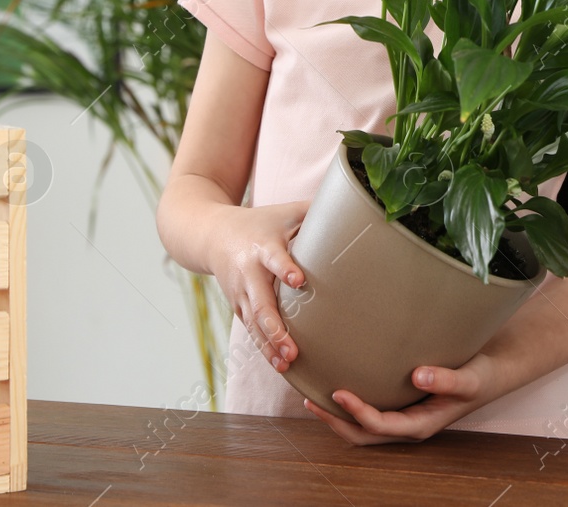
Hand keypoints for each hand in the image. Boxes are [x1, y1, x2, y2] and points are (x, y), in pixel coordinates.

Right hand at [210, 200, 310, 375]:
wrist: (211, 234)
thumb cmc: (261, 221)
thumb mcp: (285, 211)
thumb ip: (317, 209)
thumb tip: (357, 201)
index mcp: (262, 246)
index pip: (274, 258)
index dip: (285, 268)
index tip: (298, 281)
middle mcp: (248, 273)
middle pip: (260, 303)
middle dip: (275, 327)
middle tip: (292, 348)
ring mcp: (240, 294)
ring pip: (254, 324)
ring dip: (269, 345)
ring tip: (287, 364)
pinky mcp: (238, 307)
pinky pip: (251, 331)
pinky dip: (264, 349)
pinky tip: (280, 366)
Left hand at [303, 359, 496, 444]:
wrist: (492, 374)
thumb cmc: (481, 376)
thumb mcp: (469, 378)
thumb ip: (446, 379)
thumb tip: (418, 375)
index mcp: (421, 424)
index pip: (380, 426)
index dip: (356, 412)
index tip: (338, 392)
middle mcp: (408, 426)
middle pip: (363, 435)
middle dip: (335, 422)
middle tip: (311, 400)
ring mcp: (404, 418)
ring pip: (363, 429)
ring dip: (338, 418)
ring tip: (314, 397)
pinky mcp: (402, 406)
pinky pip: (370, 414)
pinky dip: (350, 407)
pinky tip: (339, 388)